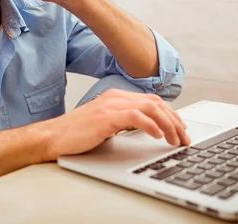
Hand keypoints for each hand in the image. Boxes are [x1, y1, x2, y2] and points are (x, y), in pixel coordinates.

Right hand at [42, 89, 189, 159]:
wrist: (53, 137)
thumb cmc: (76, 134)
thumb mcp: (106, 125)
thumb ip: (124, 122)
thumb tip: (148, 128)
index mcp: (116, 97)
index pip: (152, 101)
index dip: (171, 114)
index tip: (181, 129)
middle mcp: (115, 97)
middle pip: (156, 103)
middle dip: (175, 121)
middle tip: (184, 138)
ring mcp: (110, 105)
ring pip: (150, 108)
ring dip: (168, 125)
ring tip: (175, 140)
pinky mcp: (106, 117)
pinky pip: (136, 117)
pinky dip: (151, 126)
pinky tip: (158, 136)